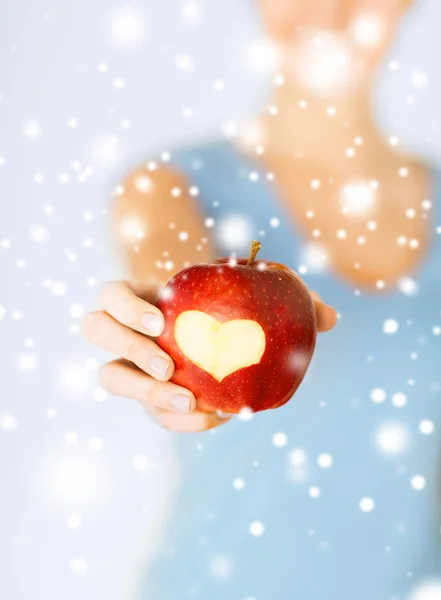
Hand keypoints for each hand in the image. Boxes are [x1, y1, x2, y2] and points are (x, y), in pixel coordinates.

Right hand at [83, 281, 336, 432]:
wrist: (217, 344)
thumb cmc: (236, 313)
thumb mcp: (260, 300)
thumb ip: (292, 303)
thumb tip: (331, 317)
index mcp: (147, 298)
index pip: (111, 295)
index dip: (125, 308)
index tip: (162, 323)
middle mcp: (130, 331)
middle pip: (96, 330)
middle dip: (127, 348)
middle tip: (169, 368)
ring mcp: (133, 367)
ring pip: (111, 378)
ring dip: (145, 393)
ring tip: (191, 403)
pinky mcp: (148, 398)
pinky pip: (153, 413)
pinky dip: (180, 420)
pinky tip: (216, 417)